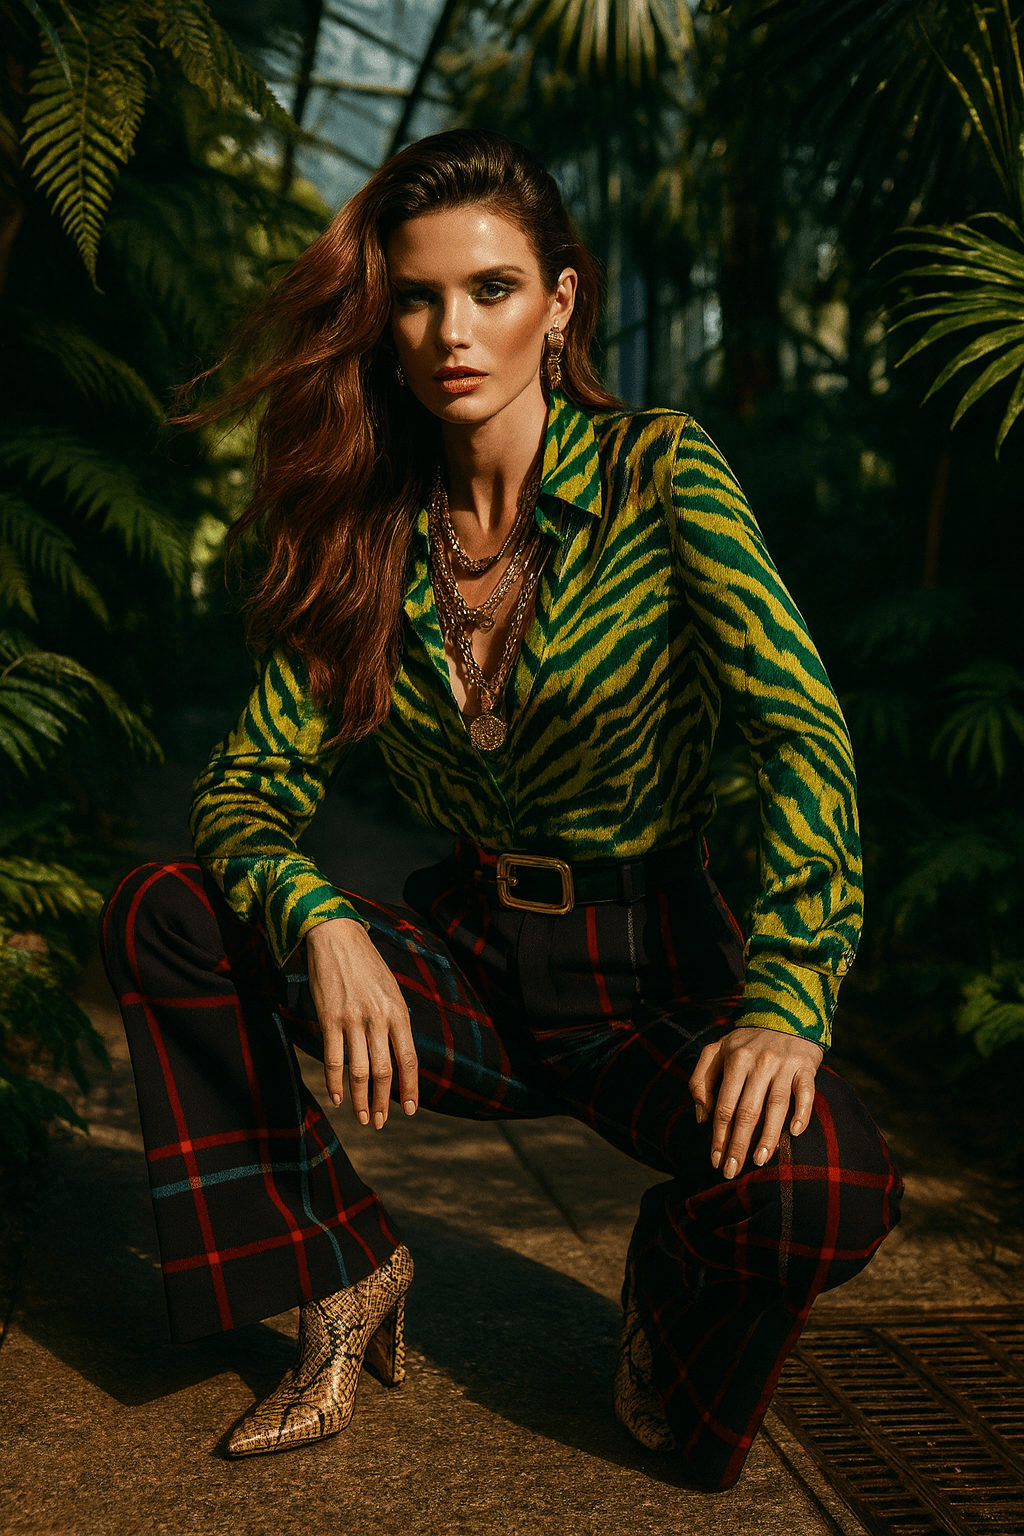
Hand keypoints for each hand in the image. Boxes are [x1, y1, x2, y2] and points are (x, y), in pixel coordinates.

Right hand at [304, 917, 417, 1128]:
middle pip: (384, 1071)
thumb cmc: (367, 965)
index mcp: (398, 1012)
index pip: (409, 1059)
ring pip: (359, 1071)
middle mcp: (378, 1019)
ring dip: (360, 1099)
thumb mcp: (391, 990)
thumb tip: (400, 1055)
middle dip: (382, 1102)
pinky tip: (338, 1097)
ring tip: (361, 1118)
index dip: (410, 1089)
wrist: (337, 937)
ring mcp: (352, 1019)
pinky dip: (335, 1082)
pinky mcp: (329, 1018)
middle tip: (379, 1122)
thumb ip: (396, 1021)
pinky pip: (332, 1058)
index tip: (410, 1111)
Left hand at [688, 1026, 822, 1179]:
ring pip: (775, 1106)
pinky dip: (802, 1113)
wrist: (785, 1015)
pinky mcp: (805, 1068)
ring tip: (759, 1160)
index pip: (724, 1105)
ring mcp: (783, 1066)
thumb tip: (701, 1116)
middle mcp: (759, 1063)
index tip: (715, 1160)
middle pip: (747, 1111)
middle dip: (738, 1144)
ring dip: (768, 1136)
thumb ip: (700, 1079)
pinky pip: (805, 1094)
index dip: (718, 1135)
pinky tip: (796, 1133)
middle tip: (732, 1171)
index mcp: (734, 1059)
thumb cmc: (746, 1042)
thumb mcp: (717, 1051)